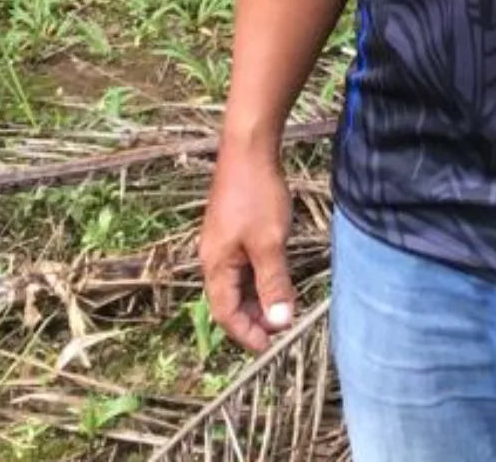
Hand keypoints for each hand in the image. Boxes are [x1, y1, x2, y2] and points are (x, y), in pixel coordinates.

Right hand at [199, 146, 297, 352]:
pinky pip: (242, 265)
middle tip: (281, 328)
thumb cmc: (256, 194)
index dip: (246, 333)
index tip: (269, 346)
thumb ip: (274, 284)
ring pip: (236, 283)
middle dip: (253, 318)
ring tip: (282, 307)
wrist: (248, 148)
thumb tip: (280, 322)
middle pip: (228, 300)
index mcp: (216, 264)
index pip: (225, 313)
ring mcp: (222, 242)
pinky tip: (277, 276)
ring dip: (257, 298)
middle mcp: (213, 256)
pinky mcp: (232, 228)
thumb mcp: (270, 243)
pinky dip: (258, 278)